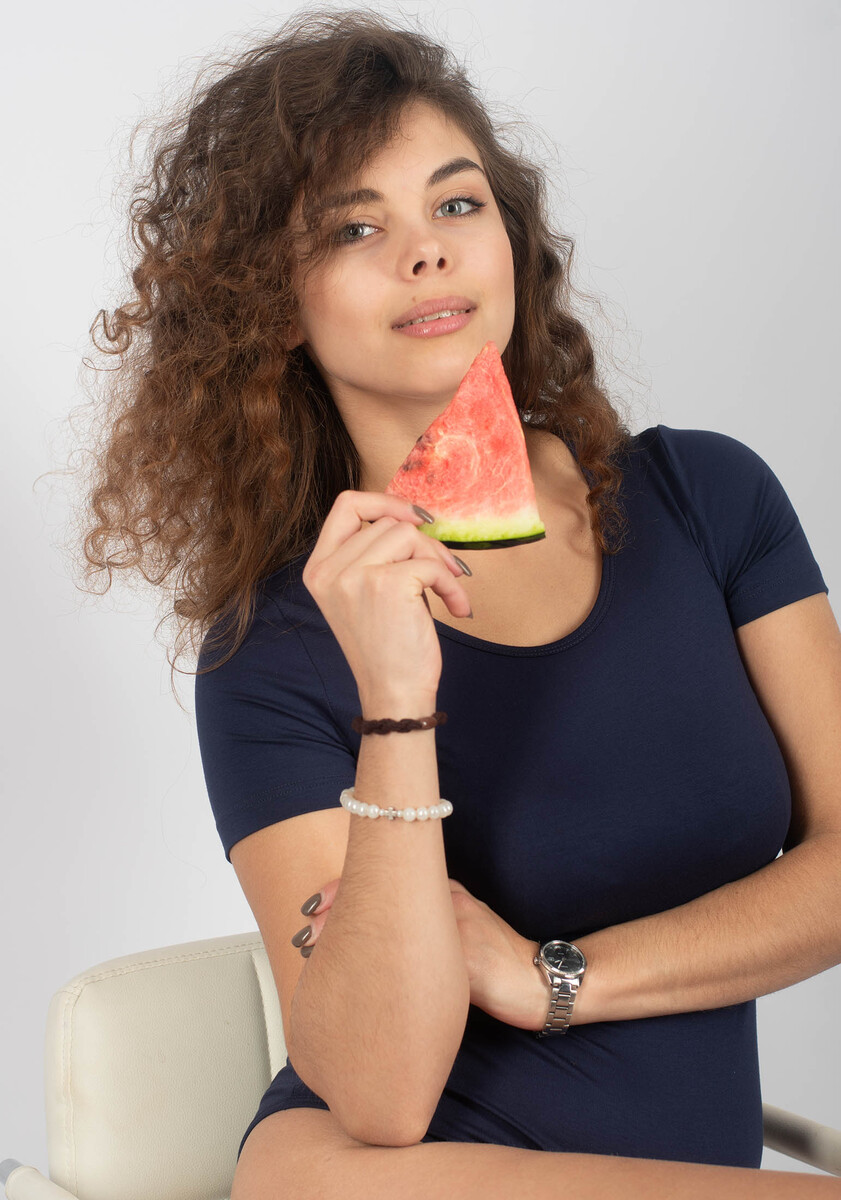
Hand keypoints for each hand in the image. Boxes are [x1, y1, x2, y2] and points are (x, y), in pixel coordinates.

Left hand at [292, 876, 546, 1031]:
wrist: (540, 982)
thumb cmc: (495, 959)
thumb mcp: (458, 928)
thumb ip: (425, 918)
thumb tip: (372, 925)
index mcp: (444, 892)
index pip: (386, 878)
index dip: (342, 890)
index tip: (310, 905)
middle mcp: (448, 904)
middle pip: (382, 898)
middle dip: (336, 915)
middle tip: (305, 932)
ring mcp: (458, 933)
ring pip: (393, 931)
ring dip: (348, 941)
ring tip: (316, 954)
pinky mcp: (468, 966)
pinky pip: (418, 971)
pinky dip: (380, 976)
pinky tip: (356, 988)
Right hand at [301, 490, 470, 702]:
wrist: (394, 695)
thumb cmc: (387, 648)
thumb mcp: (364, 594)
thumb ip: (374, 554)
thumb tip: (415, 517)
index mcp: (318, 569)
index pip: (346, 506)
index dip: (384, 501)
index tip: (416, 518)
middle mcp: (330, 570)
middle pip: (387, 522)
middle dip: (424, 543)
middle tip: (443, 571)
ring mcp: (355, 576)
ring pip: (409, 535)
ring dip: (438, 561)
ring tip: (447, 590)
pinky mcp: (388, 584)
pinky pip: (431, 564)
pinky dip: (452, 585)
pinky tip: (457, 609)